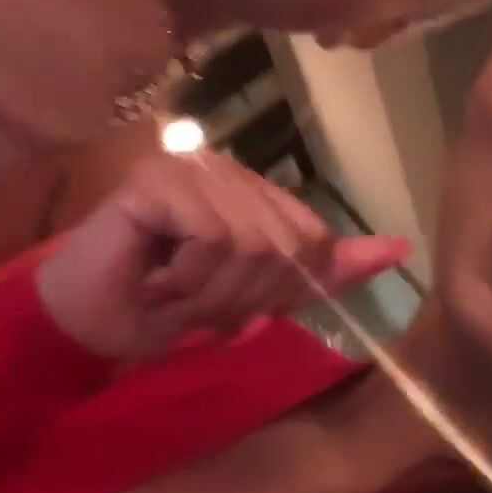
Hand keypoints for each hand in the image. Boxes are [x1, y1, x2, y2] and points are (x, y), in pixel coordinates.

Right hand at [35, 152, 408, 358]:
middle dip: (245, 295)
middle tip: (196, 302)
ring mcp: (191, 167)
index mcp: (253, 189)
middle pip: (287, 242)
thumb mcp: (261, 295)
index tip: (230, 306)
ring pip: (252, 240)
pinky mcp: (158, 179)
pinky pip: (211, 236)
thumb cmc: (166, 307)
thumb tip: (401, 249)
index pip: (313, 238)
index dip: (280, 289)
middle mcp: (225, 169)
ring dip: (212, 291)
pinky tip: (156, 277)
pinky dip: (187, 277)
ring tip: (174, 291)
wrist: (90, 325)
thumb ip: (324, 269)